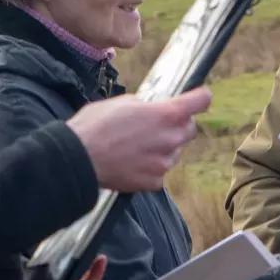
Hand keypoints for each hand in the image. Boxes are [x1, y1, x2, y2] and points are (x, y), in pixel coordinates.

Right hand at [67, 87, 210, 191]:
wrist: (78, 158)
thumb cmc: (96, 125)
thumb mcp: (123, 102)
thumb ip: (148, 106)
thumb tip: (154, 110)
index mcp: (167, 114)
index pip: (201, 101)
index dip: (200, 98)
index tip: (198, 98)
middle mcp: (171, 139)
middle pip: (189, 129)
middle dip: (177, 125)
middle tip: (156, 124)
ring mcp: (164, 163)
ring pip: (174, 152)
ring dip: (163, 147)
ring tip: (136, 145)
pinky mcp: (154, 181)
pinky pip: (160, 171)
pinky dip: (150, 167)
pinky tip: (132, 162)